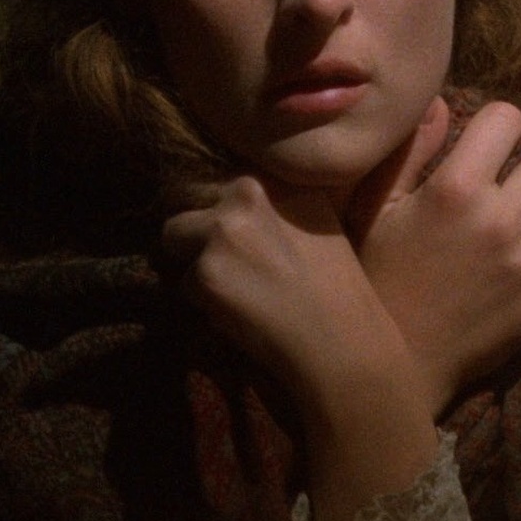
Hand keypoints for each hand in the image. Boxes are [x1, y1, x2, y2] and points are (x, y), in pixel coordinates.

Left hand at [162, 177, 437, 520]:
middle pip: (192, 206)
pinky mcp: (205, 272)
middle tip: (234, 270)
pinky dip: (203, 302)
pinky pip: (184, 284)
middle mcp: (249, 192)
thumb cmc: (340, 290)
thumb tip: (231, 204)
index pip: (224, 184)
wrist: (342, 342)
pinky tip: (238, 314)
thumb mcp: (319, 224)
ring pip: (178, 240)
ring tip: (237, 294)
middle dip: (201, 237)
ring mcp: (223, 230)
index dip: (225, 215)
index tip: (241, 241)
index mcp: (279, 178)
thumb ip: (276, 206)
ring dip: (197, 266)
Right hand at [346, 99, 520, 410]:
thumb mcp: (373, 210)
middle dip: (520, 180)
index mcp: (456, 188)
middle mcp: (500, 221)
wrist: (391, 368)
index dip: (496, 130)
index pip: (509, 119)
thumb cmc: (374, 279)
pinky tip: (515, 278)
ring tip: (519, 235)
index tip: (485, 150)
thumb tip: (441, 103)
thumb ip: (411, 153)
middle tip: (494, 203)